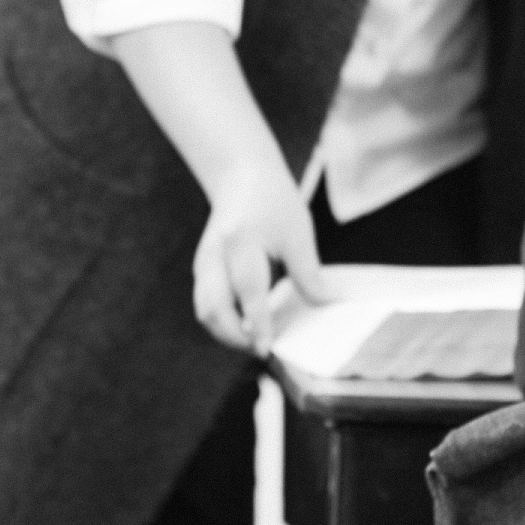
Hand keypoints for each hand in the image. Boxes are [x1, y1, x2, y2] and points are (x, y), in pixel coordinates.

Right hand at [189, 161, 327, 352]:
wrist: (242, 176)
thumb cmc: (273, 201)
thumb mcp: (298, 233)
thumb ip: (308, 273)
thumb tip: (323, 306)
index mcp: (242, 243)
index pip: (247, 292)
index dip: (256, 323)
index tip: (265, 348)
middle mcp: (215, 255)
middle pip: (213, 308)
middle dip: (235, 336)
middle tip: (262, 348)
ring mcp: (203, 263)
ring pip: (204, 310)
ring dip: (226, 332)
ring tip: (255, 340)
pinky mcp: (201, 268)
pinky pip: (205, 304)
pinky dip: (222, 321)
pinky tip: (245, 326)